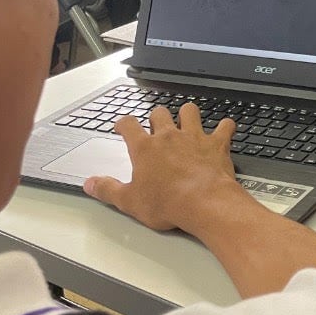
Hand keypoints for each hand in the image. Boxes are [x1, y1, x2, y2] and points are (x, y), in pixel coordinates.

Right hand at [84, 104, 247, 234]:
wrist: (203, 203)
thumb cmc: (168, 203)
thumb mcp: (129, 201)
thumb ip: (108, 190)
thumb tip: (90, 184)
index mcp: (145, 148)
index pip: (129, 125)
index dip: (123, 123)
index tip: (122, 125)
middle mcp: (169, 136)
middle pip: (160, 113)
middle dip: (157, 117)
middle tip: (156, 126)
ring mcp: (194, 137)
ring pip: (190, 112)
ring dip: (188, 114)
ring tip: (187, 120)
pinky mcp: (216, 144)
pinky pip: (224, 126)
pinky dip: (225, 127)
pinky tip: (225, 129)